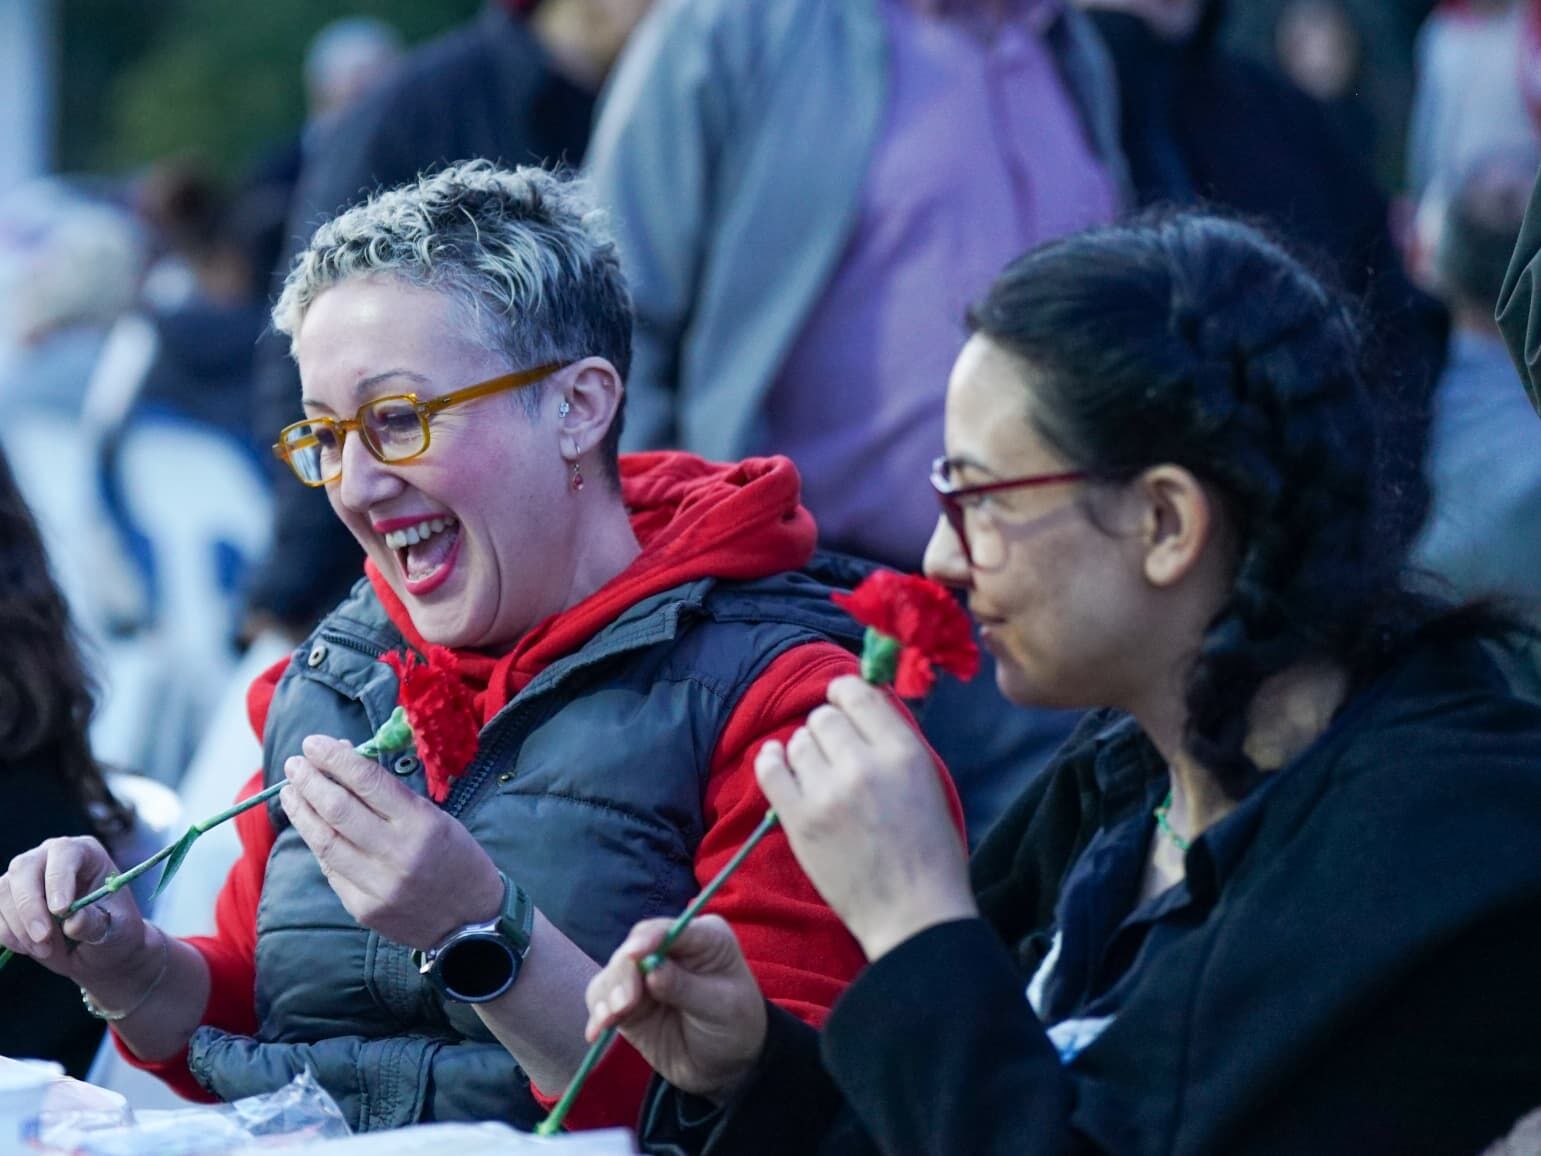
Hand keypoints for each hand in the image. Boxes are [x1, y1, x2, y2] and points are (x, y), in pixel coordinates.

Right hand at [0, 836, 152, 985]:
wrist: (99, 949)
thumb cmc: (115, 930)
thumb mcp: (117, 929)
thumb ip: (96, 922)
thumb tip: (73, 920)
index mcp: (85, 853)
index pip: (64, 852)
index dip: (58, 879)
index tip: (61, 911)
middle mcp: (51, 857)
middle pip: (24, 868)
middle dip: (30, 906)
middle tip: (43, 938)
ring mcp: (26, 877)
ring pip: (4, 891)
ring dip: (19, 926)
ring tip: (46, 949)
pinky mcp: (7, 899)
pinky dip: (8, 934)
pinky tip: (32, 949)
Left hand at [280, 734, 502, 948]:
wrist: (470, 923)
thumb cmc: (457, 859)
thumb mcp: (436, 819)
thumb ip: (390, 796)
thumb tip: (345, 763)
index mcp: (422, 824)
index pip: (368, 782)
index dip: (335, 759)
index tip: (314, 743)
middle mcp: (397, 854)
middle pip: (338, 810)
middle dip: (310, 781)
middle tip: (295, 764)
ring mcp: (377, 885)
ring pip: (324, 841)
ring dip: (301, 812)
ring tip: (289, 791)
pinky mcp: (363, 908)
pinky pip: (331, 869)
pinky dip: (318, 843)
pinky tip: (310, 827)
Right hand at [585, 915, 767, 1103]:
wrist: (727, 1066)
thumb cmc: (735, 1026)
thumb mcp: (722, 1006)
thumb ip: (685, 987)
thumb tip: (651, 971)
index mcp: (702, 938)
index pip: (668, 930)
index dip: (648, 939)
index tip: (635, 955)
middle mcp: (669, 949)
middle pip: (632, 950)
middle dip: (624, 974)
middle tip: (625, 1005)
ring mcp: (644, 975)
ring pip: (612, 973)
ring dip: (608, 995)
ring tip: (610, 1019)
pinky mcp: (627, 1000)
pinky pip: (602, 999)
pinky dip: (597, 1013)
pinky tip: (597, 1031)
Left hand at [756, 676, 975, 960]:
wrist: (913, 914)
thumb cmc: (930, 852)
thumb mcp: (929, 782)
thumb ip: (894, 743)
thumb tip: (862, 704)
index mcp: (904, 753)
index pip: (860, 694)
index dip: (845, 692)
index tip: (841, 700)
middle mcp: (864, 765)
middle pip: (823, 717)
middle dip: (827, 730)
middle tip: (835, 753)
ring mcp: (828, 794)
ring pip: (797, 742)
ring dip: (805, 752)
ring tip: (819, 775)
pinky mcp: (800, 821)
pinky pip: (769, 770)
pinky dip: (771, 761)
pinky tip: (777, 761)